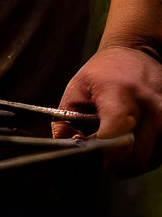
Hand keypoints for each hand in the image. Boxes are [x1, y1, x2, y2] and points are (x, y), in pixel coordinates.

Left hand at [53, 46, 161, 175]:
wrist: (137, 54)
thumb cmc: (103, 73)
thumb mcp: (77, 88)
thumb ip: (66, 119)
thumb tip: (64, 144)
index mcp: (121, 95)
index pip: (117, 136)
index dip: (101, 151)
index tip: (89, 152)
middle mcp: (151, 109)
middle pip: (133, 158)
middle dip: (113, 161)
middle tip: (100, 150)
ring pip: (147, 162)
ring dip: (128, 160)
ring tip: (116, 140)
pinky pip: (159, 157)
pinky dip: (143, 155)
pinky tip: (132, 139)